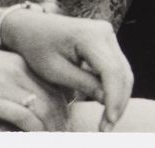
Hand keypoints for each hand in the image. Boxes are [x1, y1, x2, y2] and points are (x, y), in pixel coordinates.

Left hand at [0, 11, 132, 131]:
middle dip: (118, 101)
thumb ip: (83, 83)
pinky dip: (114, 87)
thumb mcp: (54, 70)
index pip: (112, 71)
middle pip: (122, 71)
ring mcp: (108, 35)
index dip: (114, 98)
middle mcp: (106, 32)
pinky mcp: (106, 41)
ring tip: (107, 121)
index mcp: (91, 36)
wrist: (31, 27)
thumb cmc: (37, 48)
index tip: (108, 122)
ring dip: (119, 96)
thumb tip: (106, 100)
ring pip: (123, 70)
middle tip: (107, 127)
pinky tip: (107, 104)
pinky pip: (116, 66)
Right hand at [0, 50, 69, 131]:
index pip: (54, 85)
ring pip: (41, 108)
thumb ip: (20, 77)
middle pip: (51, 97)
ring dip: (51, 126)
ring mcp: (3, 85)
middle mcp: (17, 71)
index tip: (66, 119)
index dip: (65, 105)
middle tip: (64, 132)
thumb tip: (42, 95)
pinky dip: (35, 129)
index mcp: (22, 64)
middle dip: (60, 119)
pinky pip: (22, 116)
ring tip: (54, 137)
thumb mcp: (1, 68)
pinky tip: (38, 137)